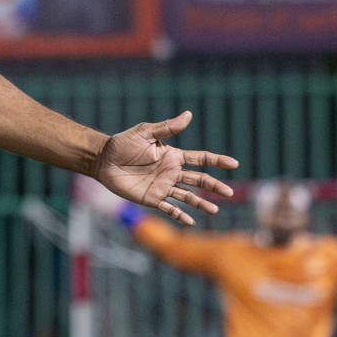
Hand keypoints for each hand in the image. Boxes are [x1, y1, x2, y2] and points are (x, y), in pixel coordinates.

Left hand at [94, 111, 237, 224]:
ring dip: (201, 203)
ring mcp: (163, 186)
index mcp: (173, 156)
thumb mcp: (144, 133)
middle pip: (199, 180)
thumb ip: (166, 127)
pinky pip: (169, 208)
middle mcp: (171, 172)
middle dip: (214, 186)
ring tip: (215, 209)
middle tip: (229, 193)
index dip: (217, 160)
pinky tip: (190, 221)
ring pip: (187, 196)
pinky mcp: (151, 198)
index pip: (200, 159)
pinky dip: (179, 215)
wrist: (103, 160)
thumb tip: (188, 114)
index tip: (234, 163)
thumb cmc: (122, 143)